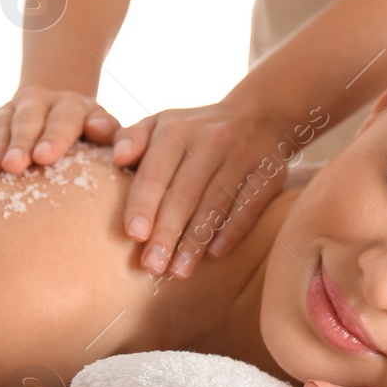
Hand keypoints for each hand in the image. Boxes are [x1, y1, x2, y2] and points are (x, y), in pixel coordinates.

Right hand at [0, 84, 121, 174]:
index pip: (65, 119)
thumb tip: (113, 143)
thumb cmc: (91, 134)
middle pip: (28, 118)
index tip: (44, 158)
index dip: (54, 138)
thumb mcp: (108, 131)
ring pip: (2, 120)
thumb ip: (116, 137)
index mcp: (74, 106)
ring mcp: (15, 107)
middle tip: (13, 166)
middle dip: (19, 142)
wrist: (61, 105)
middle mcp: (42, 100)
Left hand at [111, 97, 291, 278]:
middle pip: (184, 193)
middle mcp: (210, 140)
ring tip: (179, 271)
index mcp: (176, 130)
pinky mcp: (269, 173)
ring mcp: (242, 156)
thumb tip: (118, 158)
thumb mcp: (160, 123)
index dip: (144, 204)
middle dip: (167, 233)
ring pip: (216, 203)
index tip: (134, 235)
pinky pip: (249, 205)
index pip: (156, 172)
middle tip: (152, 266)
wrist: (257, 115)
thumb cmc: (193, 132)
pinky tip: (215, 254)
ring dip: (196, 241)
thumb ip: (131, 138)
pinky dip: (232, 230)